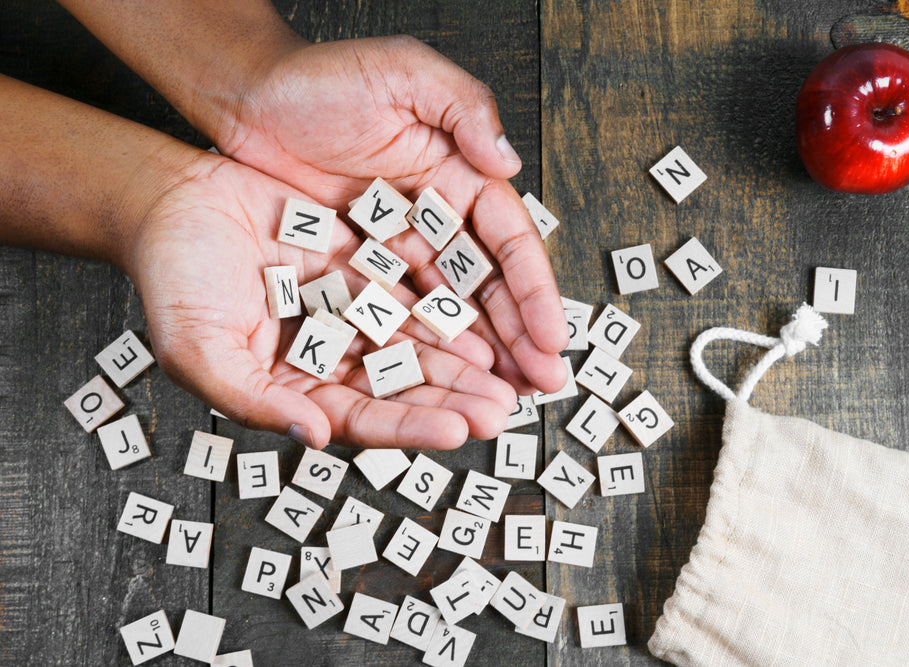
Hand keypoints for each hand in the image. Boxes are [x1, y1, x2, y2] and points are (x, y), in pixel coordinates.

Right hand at [128, 151, 517, 448]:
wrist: (172, 202)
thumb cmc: (173, 280)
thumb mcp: (198, 349)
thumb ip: (253, 399)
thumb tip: (315, 437)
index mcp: (292, 387)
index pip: (360, 416)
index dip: (408, 427)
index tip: (456, 431)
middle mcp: (328, 356)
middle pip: (399, 387)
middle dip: (451, 399)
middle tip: (501, 412)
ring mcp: (347, 312)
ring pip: (413, 343)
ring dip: (459, 359)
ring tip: (506, 373)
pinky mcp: (359, 268)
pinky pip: (409, 290)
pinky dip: (442, 305)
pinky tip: (480, 318)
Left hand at [214, 36, 568, 393]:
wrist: (249, 97)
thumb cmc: (323, 76)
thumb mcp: (405, 71)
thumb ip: (464, 108)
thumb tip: (508, 162)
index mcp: (461, 173)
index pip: (509, 242)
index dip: (534, 292)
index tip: (551, 339)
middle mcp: (438, 215)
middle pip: (488, 286)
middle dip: (519, 337)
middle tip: (541, 386)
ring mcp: (399, 243)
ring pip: (449, 308)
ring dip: (479, 353)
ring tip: (500, 399)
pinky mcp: (360, 263)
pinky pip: (396, 311)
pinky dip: (421, 346)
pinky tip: (440, 380)